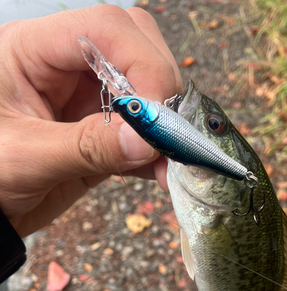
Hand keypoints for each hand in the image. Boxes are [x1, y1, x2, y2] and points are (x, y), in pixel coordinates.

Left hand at [0, 5, 181, 236]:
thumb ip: (86, 148)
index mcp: (33, 51)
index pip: (104, 29)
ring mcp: (87, 99)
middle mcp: (65, 67)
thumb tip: (147, 143)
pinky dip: (156, 152)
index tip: (157, 112)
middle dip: (159, 88)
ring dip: (165, 123)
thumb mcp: (27, 158)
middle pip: (134, 46)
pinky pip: (142, 133)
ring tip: (168, 161)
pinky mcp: (102, 133)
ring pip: (146, 89)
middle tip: (166, 133)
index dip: (142, 61)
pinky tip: (159, 173)